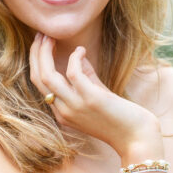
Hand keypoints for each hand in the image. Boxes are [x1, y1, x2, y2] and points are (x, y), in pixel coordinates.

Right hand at [28, 33, 159, 154]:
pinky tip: (81, 50)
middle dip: (36, 53)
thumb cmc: (120, 118)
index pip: (39, 84)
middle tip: (41, 34)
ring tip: (50, 36)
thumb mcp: (97, 95)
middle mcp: (64, 112)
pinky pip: (73, 73)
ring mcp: (76, 107)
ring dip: (45, 53)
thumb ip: (86, 77)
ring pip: (47, 76)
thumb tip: (77, 55)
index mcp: (62, 113)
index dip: (37, 60)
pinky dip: (74, 58)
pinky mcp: (91, 100)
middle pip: (38, 78)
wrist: (136, 138)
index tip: (41, 43)